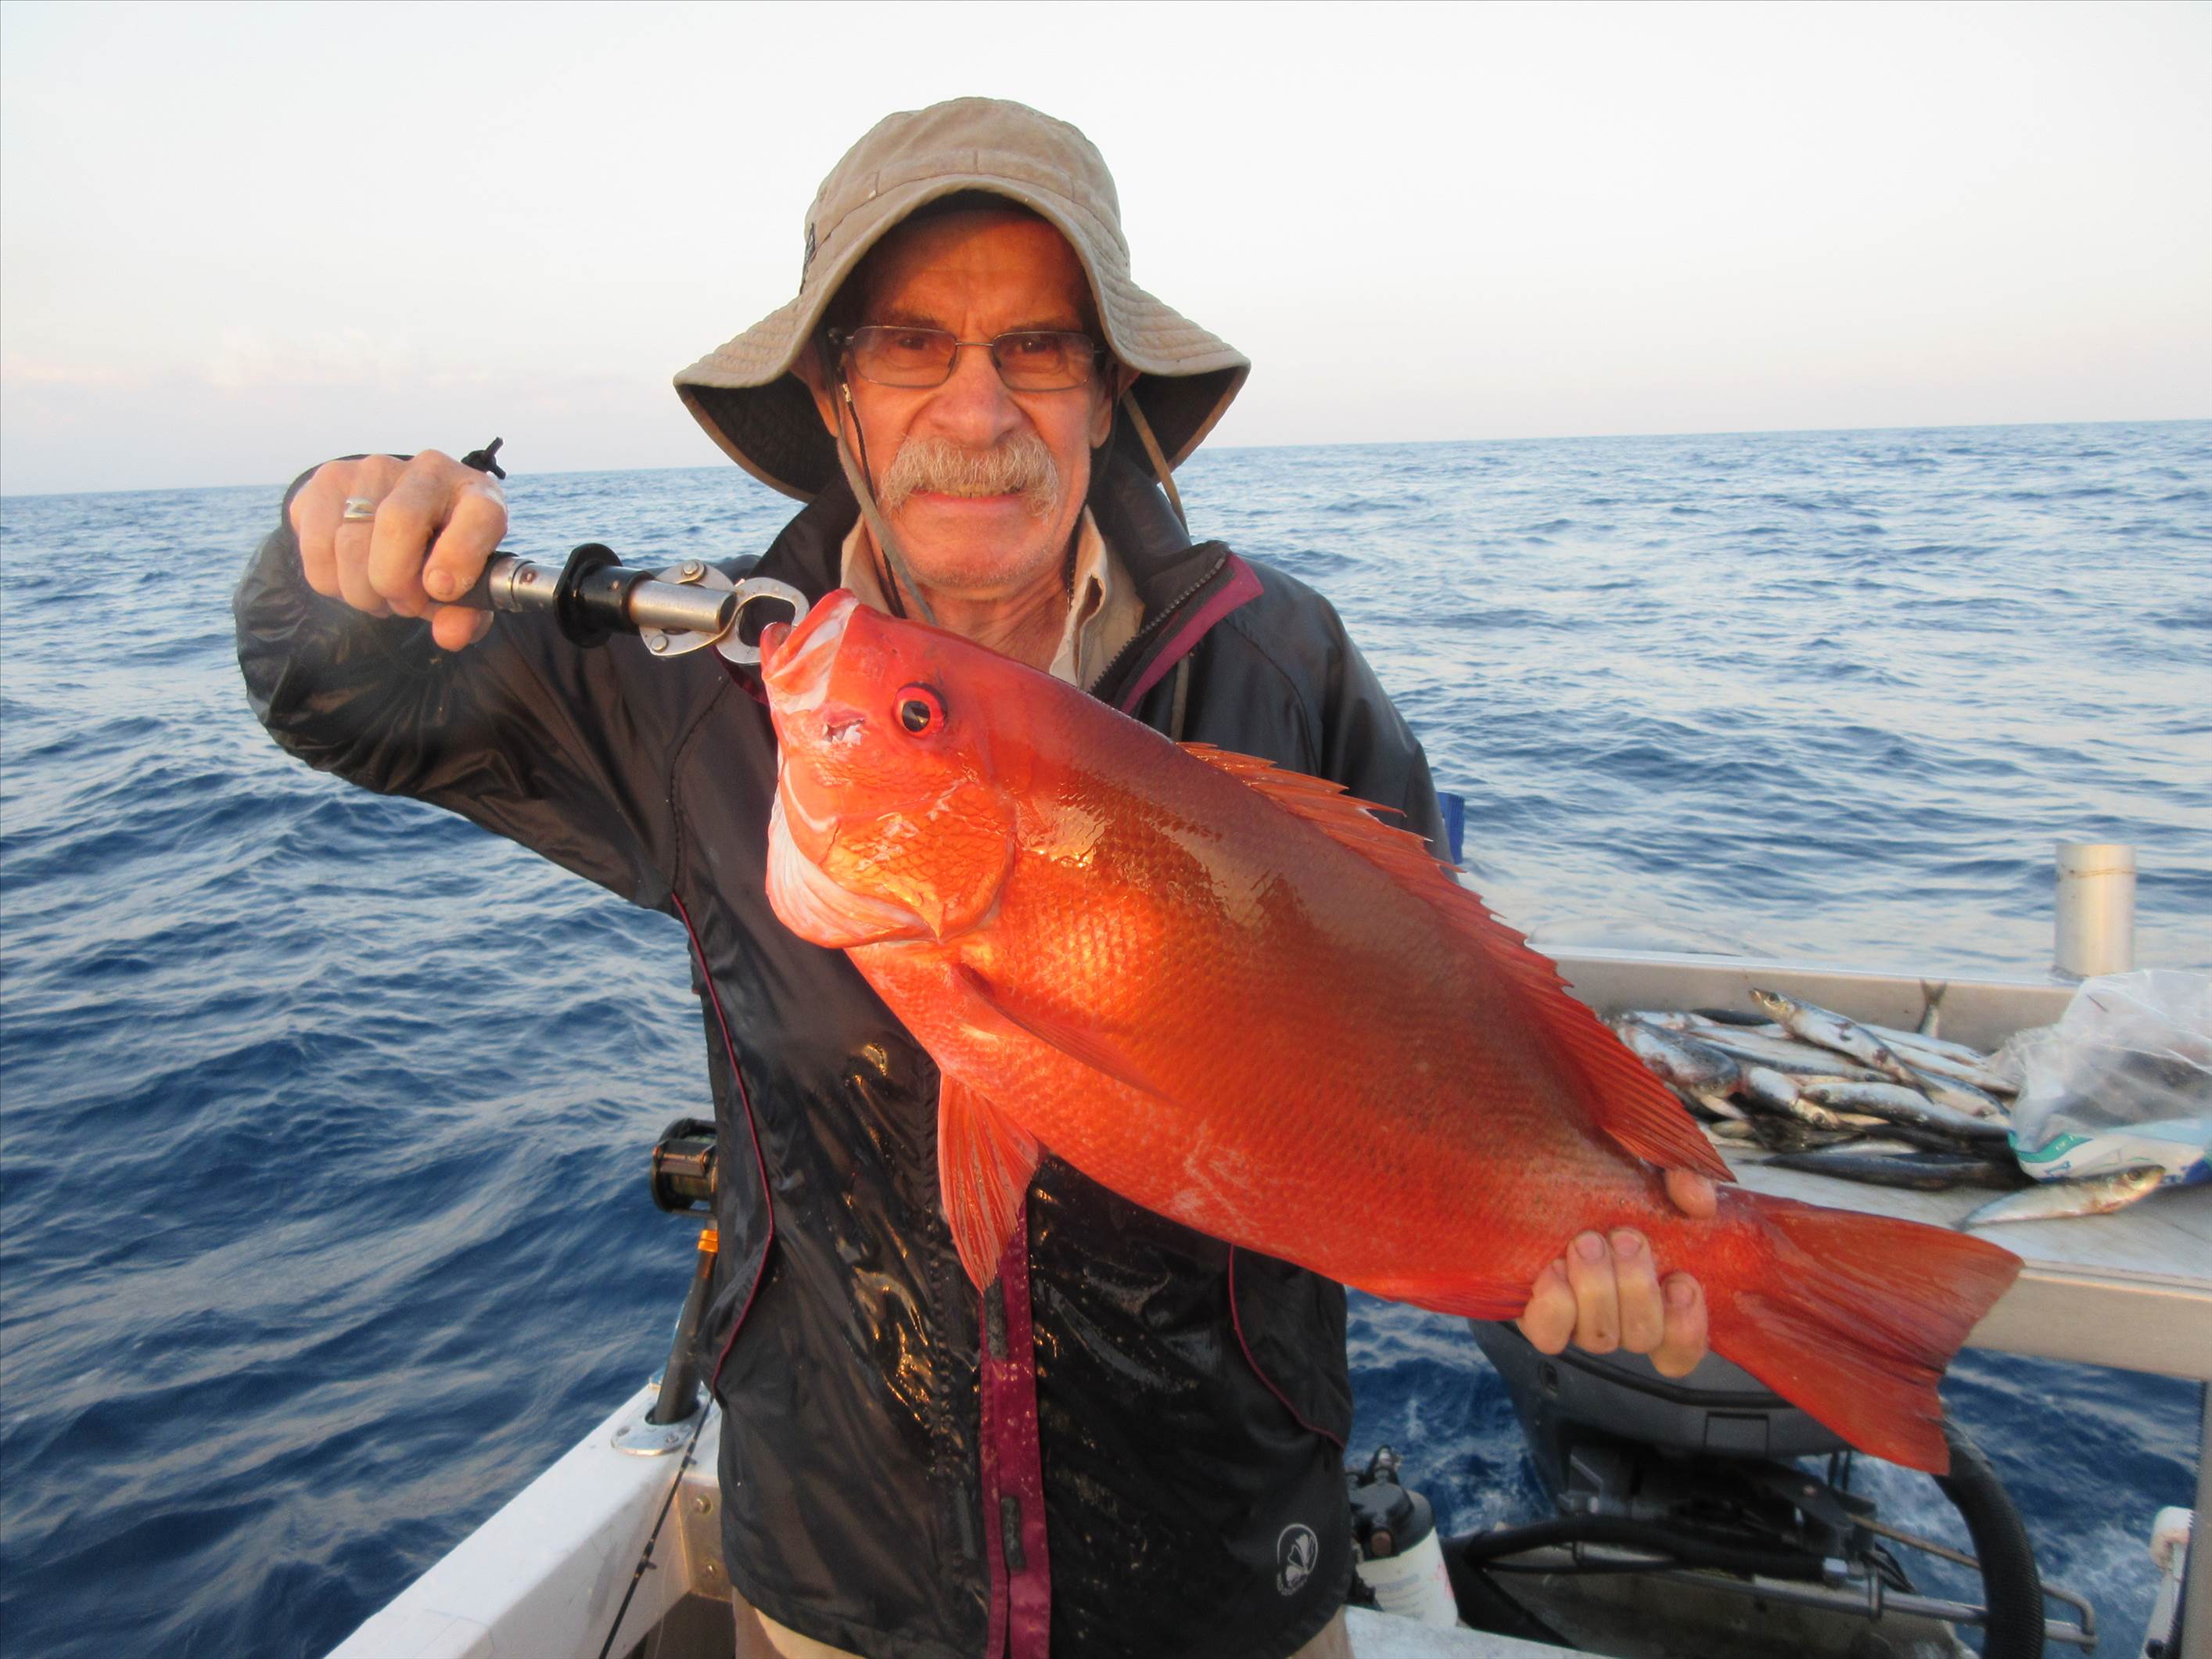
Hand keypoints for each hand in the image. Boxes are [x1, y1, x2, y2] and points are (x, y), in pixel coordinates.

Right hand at [291, 450, 505, 651]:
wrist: (401, 521)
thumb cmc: (443, 559)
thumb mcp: (466, 590)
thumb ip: (466, 616)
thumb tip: (449, 635)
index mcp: (478, 495)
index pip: (479, 514)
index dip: (459, 557)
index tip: (442, 591)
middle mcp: (428, 470)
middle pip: (397, 524)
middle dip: (395, 583)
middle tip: (405, 605)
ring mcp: (373, 469)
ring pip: (348, 543)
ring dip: (361, 591)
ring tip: (379, 595)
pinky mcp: (328, 479)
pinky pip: (314, 546)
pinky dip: (330, 582)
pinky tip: (350, 579)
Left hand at [1516, 1169, 1713, 1377]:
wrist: (1538, 1160)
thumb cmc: (1607, 1170)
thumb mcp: (1654, 1164)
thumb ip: (1687, 1176)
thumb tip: (1699, 1202)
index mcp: (1657, 1292)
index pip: (1682, 1348)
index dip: (1686, 1328)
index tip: (1681, 1281)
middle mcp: (1618, 1314)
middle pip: (1642, 1337)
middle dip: (1637, 1289)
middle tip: (1624, 1237)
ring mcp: (1577, 1317)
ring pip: (1600, 1338)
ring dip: (1598, 1290)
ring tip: (1586, 1242)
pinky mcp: (1535, 1310)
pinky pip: (1549, 1335)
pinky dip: (1556, 1306)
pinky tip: (1555, 1269)